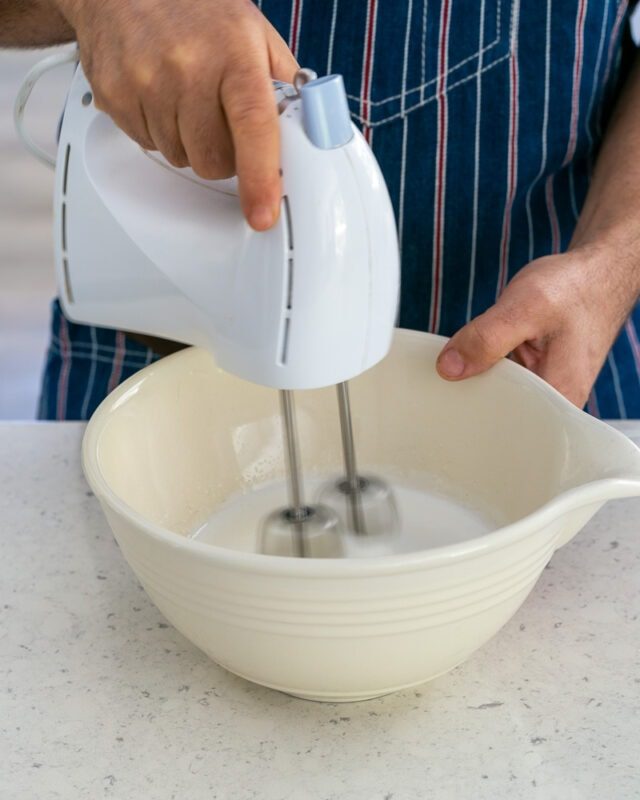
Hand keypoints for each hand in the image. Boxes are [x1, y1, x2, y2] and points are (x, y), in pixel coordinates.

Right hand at [54, 0, 297, 229]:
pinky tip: (160, 96)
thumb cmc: (195, 10)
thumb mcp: (254, 34)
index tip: (262, 213)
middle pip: (214, 161)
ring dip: (189, 143)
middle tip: (219, 121)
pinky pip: (148, 145)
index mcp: (233, 53)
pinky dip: (159, 131)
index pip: (253, 126)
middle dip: (223, 155)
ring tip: (186, 98)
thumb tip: (309, 130)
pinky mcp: (115, 96)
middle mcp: (187, 67)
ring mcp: (145, 82)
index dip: (259, 177)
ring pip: (180, 158)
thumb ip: (284, 84)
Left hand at [436, 244, 639, 407]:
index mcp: (558, 398)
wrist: (595, 274)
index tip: (448, 398)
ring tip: (460, 368)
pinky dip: (487, 368)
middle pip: (501, 415)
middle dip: (473, 396)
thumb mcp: (524, 308)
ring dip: (478, 380)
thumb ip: (486, 339)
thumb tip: (448, 368)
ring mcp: (544, 389)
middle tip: (448, 377)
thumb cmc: (572, 290)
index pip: (508, 426)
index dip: (474, 414)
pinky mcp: (535, 376)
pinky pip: (504, 381)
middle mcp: (555, 402)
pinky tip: (476, 358)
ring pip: (499, 396)